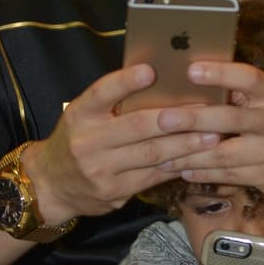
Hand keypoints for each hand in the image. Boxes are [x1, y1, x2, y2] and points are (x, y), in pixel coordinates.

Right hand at [27, 64, 224, 218]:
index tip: (150, 71)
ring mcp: (101, 171)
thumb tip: (157, 78)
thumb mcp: (83, 116)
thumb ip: (112, 101)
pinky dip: (177, 166)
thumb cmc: (77, 140)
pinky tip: (197, 158)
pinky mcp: (114, 193)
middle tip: (205, 111)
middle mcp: (87, 143)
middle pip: (137, 127)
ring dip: (186, 145)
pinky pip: (153, 177)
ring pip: (152, 155)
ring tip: (212, 136)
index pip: (101, 93)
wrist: (51, 184)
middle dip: (175, 119)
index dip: (125, 82)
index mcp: (79, 115)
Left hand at [152, 61, 263, 198]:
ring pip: (223, 154)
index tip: (191, 69)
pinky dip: (202, 173)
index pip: (249, 78)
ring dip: (189, 155)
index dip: (220, 73)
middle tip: (162, 119)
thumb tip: (192, 80)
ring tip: (161, 153)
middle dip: (192, 119)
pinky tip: (182, 170)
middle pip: (229, 119)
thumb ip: (242, 93)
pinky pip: (229, 175)